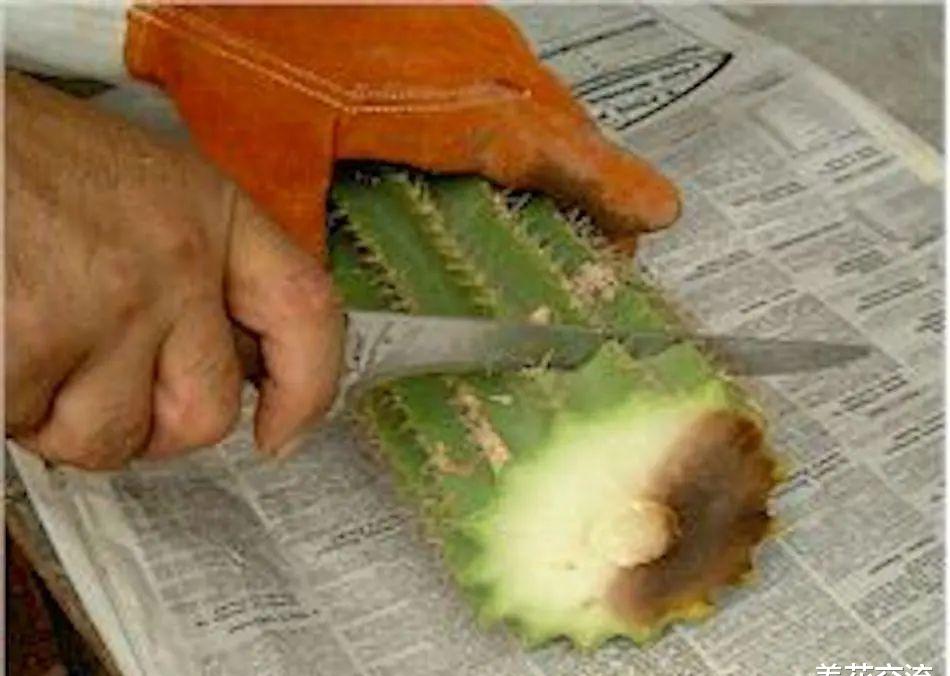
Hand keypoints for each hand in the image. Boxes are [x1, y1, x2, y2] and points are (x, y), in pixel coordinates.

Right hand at [5, 72, 342, 468]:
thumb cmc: (17, 154)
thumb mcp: (136, 186)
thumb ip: (188, 264)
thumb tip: (214, 347)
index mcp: (208, 210)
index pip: (307, 313)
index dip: (307, 388)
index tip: (284, 428)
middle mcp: (176, 258)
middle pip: (207, 411)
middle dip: (150, 424)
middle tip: (99, 385)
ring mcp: (109, 305)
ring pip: (111, 437)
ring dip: (62, 415)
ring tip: (26, 338)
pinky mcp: (30, 344)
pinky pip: (28, 425)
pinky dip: (7, 402)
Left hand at [125, 4, 679, 256]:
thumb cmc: (236, 53)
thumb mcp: (273, 167)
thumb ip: (316, 242)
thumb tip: (331, 303)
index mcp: (438, 97)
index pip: (541, 147)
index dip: (602, 184)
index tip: (653, 214)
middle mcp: (467, 56)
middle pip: (558, 122)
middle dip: (598, 175)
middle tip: (627, 226)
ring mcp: (462, 33)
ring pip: (540, 97)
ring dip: (568, 149)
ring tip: (591, 199)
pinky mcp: (447, 27)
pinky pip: (513, 79)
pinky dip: (533, 121)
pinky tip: (523, 152)